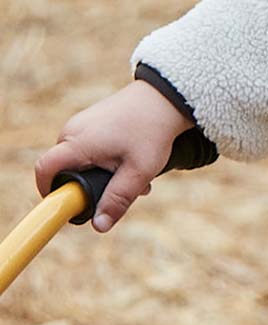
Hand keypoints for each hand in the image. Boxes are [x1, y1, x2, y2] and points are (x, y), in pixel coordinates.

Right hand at [35, 81, 190, 232]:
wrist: (165, 98)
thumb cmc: (152, 133)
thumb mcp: (138, 172)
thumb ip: (117, 200)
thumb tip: (99, 226)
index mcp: (77, 143)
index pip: (45, 170)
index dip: (48, 191)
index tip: (65, 207)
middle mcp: (72, 131)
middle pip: (66, 169)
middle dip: (88, 187)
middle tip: (120, 193)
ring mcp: (81, 124)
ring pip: (81, 160)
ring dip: (104, 175)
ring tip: (136, 177)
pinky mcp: (92, 121)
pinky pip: (89, 148)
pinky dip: (107, 160)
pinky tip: (133, 163)